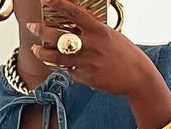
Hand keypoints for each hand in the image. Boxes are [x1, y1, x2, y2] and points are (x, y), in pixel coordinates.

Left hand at [27, 0, 159, 97]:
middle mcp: (91, 45)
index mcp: (98, 30)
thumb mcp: (110, 35)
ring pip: (58, 57)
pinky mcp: (87, 79)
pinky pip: (71, 72)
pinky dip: (69, 68)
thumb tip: (73, 26)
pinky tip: (70, 66)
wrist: (137, 77)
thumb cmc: (125, 54)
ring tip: (36, 50)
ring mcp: (88, 63)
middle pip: (59, 37)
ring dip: (44, 53)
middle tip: (32, 27)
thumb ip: (91, 31)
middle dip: (41, 31)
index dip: (58, 4)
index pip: (73, 13)